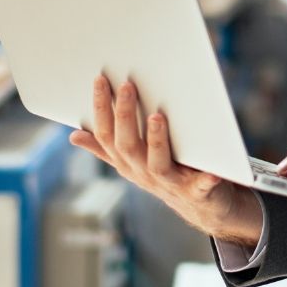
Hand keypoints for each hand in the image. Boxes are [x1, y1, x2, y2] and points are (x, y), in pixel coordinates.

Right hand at [68, 75, 263, 246]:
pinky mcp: (198, 193)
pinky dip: (206, 179)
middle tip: (126, 86)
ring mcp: (170, 184)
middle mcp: (144, 173)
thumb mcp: (134, 161)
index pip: (106, 135)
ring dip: (156, 141)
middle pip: (128, 146)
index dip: (101, 108)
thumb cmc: (167, 173)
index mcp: (127, 163)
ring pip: (157, 164)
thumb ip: (106, 148)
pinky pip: (201, 186)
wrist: (203, 207)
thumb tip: (74, 135)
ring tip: (157, 117)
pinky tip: (212, 170)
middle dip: (125, 116)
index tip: (100, 79)